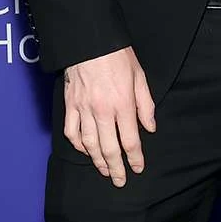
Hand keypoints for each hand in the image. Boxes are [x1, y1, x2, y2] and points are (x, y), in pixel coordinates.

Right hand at [62, 46, 155, 186]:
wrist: (89, 41)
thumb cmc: (117, 56)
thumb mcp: (140, 76)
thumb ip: (145, 104)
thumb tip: (150, 128)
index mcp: (122, 104)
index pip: (130, 140)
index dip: (135, 158)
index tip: (138, 168)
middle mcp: (102, 111)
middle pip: (109, 148)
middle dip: (116, 168)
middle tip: (119, 180)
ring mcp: (83, 109)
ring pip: (89, 144)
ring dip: (97, 161)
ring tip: (104, 170)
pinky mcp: (70, 105)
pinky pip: (71, 132)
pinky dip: (78, 145)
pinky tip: (85, 150)